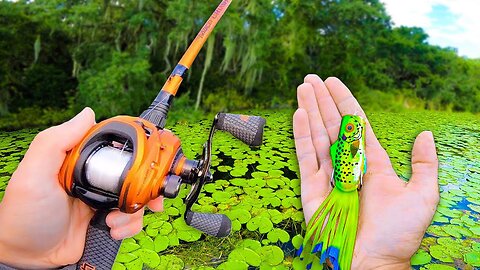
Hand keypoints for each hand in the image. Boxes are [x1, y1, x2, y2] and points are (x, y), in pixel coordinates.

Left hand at [0, 108, 163, 268]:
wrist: (27, 258)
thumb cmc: (24, 215)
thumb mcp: (33, 174)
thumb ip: (56, 141)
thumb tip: (88, 113)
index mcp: (79, 160)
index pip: (115, 146)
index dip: (137, 151)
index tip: (150, 160)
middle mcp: (94, 178)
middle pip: (134, 173)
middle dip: (145, 186)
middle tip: (150, 197)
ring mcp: (102, 200)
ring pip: (137, 197)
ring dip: (133, 210)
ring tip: (113, 221)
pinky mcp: (106, 221)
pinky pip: (131, 219)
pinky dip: (129, 225)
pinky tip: (112, 230)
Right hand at [293, 75, 438, 268]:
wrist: (372, 261)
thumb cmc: (398, 234)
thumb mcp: (422, 196)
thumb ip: (424, 164)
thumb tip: (425, 134)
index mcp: (373, 163)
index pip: (356, 124)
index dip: (345, 101)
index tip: (334, 83)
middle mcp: (348, 164)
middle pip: (333, 124)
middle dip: (322, 99)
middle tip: (311, 78)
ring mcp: (329, 174)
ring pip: (318, 134)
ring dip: (310, 109)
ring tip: (302, 87)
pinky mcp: (312, 186)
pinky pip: (306, 155)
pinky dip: (301, 134)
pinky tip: (298, 114)